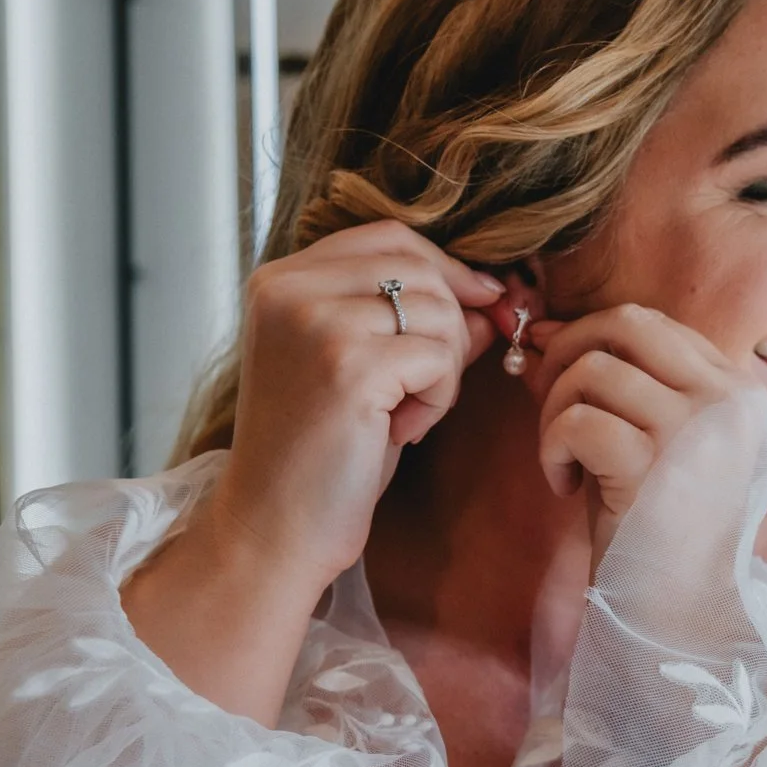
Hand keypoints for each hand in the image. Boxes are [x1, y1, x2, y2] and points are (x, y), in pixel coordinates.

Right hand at [212, 221, 502, 593]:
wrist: (274, 529)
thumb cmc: (322, 456)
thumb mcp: (370, 371)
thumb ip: (420, 322)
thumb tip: (491, 295)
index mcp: (280, 280)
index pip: (389, 237)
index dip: (446, 269)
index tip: (480, 306)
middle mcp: (289, 289)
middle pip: (420, 266)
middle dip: (451, 325)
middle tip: (428, 387)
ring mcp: (316, 323)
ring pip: (438, 311)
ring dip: (443, 371)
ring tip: (402, 415)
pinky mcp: (347, 365)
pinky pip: (439, 357)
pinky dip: (438, 400)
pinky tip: (399, 432)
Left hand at [528, 303, 766, 565]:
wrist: (676, 610)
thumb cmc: (658, 527)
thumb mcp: (652, 440)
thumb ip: (618, 381)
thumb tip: (543, 328)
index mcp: (737, 390)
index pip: (650, 323)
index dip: (591, 335)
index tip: (555, 368)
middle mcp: (726, 400)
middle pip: (625, 325)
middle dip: (568, 351)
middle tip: (546, 398)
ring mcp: (694, 431)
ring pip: (593, 370)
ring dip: (555, 411)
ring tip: (564, 459)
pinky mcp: (653, 467)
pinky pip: (577, 420)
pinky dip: (552, 449)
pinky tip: (565, 485)